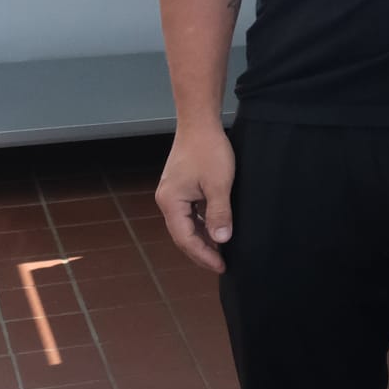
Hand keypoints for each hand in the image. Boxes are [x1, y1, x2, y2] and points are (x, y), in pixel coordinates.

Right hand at [156, 125, 234, 273]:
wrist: (199, 122)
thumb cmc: (208, 150)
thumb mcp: (218, 184)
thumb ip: (219, 213)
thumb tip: (222, 240)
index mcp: (171, 203)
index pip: (185, 239)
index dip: (204, 255)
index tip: (221, 266)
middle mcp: (167, 201)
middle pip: (183, 235)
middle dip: (202, 251)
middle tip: (221, 264)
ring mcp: (173, 194)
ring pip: (187, 225)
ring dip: (202, 238)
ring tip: (221, 251)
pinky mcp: (181, 187)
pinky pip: (190, 213)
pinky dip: (202, 223)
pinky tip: (216, 228)